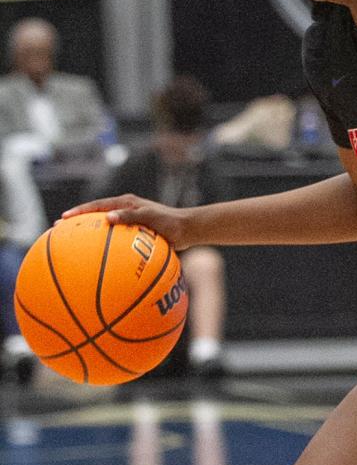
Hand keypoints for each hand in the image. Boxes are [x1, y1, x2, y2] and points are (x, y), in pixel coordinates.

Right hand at [61, 195, 193, 249]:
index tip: (64, 218)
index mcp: (126, 202)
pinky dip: (105, 247)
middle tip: (59, 230)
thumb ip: (130, 217)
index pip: (97, 206)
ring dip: (89, 235)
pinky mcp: (135, 234)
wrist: (188, 230)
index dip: (80, 212)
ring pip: (104, 228)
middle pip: (96, 216)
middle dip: (78, 222)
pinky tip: (98, 262)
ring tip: (72, 246)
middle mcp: (125, 210)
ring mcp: (129, 222)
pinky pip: (116, 240)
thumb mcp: (150, 218)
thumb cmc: (171, 223)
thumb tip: (107, 218)